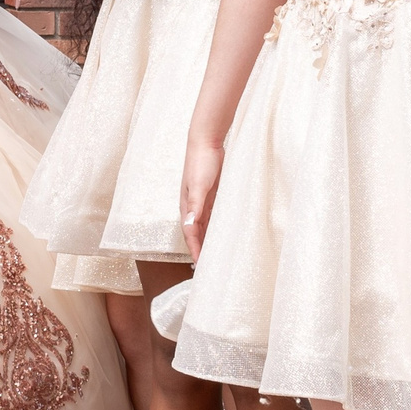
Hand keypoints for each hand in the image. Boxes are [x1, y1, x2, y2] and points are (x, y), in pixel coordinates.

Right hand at [179, 142, 223, 260]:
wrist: (206, 142)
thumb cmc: (201, 162)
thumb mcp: (198, 185)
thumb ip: (194, 206)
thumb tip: (190, 226)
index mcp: (187, 207)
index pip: (190, 235)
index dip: (195, 250)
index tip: (200, 266)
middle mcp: (193, 207)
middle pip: (196, 234)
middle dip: (199, 250)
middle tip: (207, 267)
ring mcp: (202, 202)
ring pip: (205, 228)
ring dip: (208, 241)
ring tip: (215, 256)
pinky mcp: (212, 197)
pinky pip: (213, 218)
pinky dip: (216, 228)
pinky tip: (223, 234)